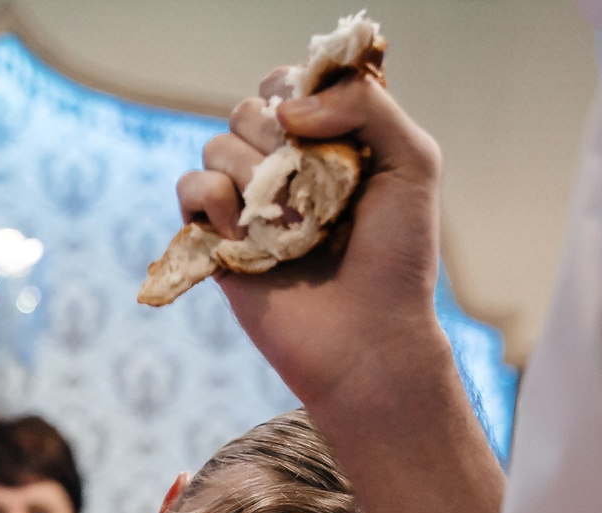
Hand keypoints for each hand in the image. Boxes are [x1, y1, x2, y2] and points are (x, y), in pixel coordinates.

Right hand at [175, 64, 451, 413]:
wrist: (367, 339)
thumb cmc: (397, 258)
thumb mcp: (412, 163)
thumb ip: (365, 106)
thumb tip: (287, 107)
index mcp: (326, 142)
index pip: (288, 84)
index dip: (296, 93)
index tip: (319, 129)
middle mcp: (283, 168)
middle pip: (247, 108)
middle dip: (273, 136)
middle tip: (307, 183)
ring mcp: (247, 205)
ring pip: (216, 144)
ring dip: (250, 173)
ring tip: (284, 221)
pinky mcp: (216, 241)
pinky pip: (189, 187)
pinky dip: (212, 199)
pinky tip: (244, 230)